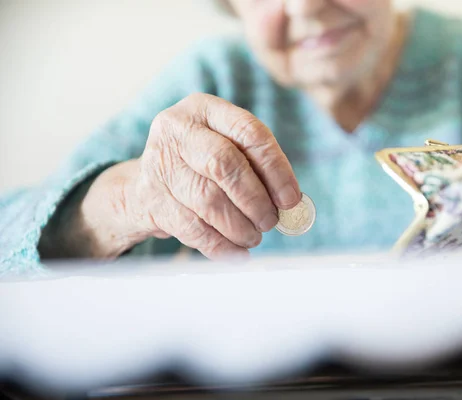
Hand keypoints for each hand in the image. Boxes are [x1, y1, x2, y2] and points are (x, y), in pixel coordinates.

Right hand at [117, 93, 301, 259]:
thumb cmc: (199, 165)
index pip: (248, 132)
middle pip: (224, 164)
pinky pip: (192, 228)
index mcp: (204, 109)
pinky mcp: (150, 199)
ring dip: (239, 226)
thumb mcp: (225, 148)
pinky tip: (238, 253)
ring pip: (208, 200)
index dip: (276, 168)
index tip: (291, 198)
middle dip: (255, 199)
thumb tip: (289, 201)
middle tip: (271, 221)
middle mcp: (177, 129)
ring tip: (254, 237)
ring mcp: (159, 163)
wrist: (144, 185)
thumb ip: (256, 166)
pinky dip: (221, 246)